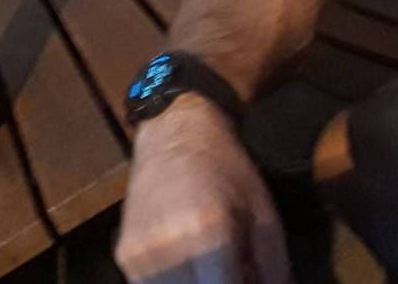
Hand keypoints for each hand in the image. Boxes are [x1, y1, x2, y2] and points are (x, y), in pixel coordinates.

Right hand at [115, 96, 290, 282]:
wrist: (172, 130)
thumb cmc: (225, 167)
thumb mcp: (265, 215)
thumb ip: (273, 272)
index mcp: (206, 238)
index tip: (248, 275)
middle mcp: (167, 251)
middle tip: (235, 269)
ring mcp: (138, 256)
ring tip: (213, 268)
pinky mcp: (124, 255)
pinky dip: (175, 283)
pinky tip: (190, 264)